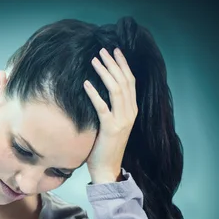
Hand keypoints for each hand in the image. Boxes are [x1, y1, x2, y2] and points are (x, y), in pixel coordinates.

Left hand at [83, 47, 137, 183]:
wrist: (107, 168)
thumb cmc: (105, 146)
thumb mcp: (111, 124)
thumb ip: (110, 108)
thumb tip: (100, 91)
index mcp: (132, 110)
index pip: (130, 81)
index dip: (123, 65)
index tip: (115, 51)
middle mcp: (130, 113)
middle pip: (124, 81)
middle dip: (113, 63)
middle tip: (102, 50)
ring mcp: (122, 120)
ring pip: (116, 90)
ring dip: (105, 73)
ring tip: (94, 60)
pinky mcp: (110, 128)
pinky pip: (102, 106)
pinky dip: (94, 93)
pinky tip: (86, 83)